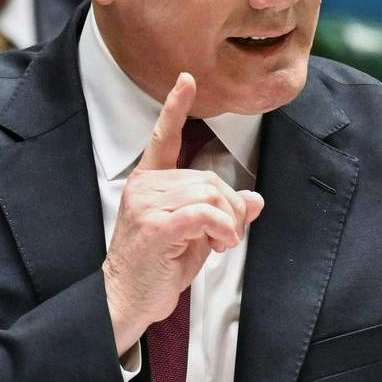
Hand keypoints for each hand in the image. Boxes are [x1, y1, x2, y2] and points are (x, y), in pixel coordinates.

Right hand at [101, 73, 264, 355]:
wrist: (127, 300)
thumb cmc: (157, 269)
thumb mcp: (196, 237)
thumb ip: (220, 214)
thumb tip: (254, 200)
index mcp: (149, 183)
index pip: (163, 138)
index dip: (175, 108)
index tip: (186, 80)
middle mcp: (145, 187)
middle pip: (209, 178)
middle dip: (230, 208)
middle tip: (226, 236)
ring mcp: (147, 204)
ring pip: (211, 194)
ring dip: (228, 222)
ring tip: (220, 244)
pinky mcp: (156, 225)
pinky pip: (205, 213)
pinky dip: (223, 228)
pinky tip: (219, 244)